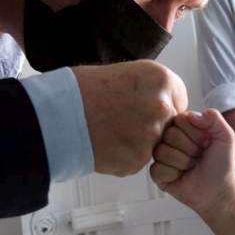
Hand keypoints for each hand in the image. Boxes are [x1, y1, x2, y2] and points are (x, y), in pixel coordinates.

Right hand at [73, 60, 187, 176]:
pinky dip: (122, 157)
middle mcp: (162, 107)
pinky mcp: (137, 159)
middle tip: (122, 121)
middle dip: (150, 126)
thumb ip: (149, 88)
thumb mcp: (125, 73)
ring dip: (135, 143)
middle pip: (168, 124)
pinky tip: (104, 144)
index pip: (179, 99)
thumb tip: (161, 100)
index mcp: (161, 80)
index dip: (164, 105)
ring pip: (152, 144)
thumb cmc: (81, 90)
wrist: (55, 114)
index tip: (146, 107)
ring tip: (108, 131)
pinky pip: (136, 161)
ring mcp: (151, 135)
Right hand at [151, 109, 234, 213]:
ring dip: (183, 162)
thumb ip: (214, 118)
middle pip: (169, 134)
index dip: (195, 133)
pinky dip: (174, 174)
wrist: (219, 190)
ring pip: (162, 151)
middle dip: (191, 149)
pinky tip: (181, 176)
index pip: (179, 119)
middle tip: (199, 157)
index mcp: (184, 126)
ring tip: (191, 166)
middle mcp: (169, 139)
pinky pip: (157, 168)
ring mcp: (161, 156)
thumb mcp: (225, 136)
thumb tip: (190, 115)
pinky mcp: (157, 173)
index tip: (206, 143)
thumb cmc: (221, 163)